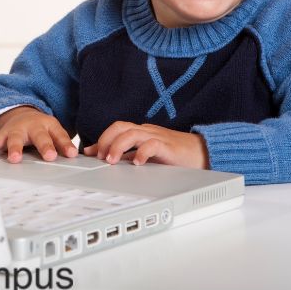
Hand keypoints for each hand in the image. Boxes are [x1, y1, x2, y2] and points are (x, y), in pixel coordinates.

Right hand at [0, 106, 77, 163]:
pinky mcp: (2, 135)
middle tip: (50, 156)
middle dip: (44, 146)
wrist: (21, 114)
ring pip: (15, 139)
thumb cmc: (40, 128)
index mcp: (48, 125)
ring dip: (15, 148)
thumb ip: (63, 144)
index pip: (59, 135)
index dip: (65, 145)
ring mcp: (16, 130)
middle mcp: (32, 127)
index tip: (71, 154)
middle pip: (39, 136)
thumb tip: (74, 157)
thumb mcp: (54, 131)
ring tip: (15, 159)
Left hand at [83, 121, 208, 168]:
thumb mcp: (146, 155)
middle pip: (120, 126)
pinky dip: (142, 152)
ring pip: (132, 132)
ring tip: (112, 161)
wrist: (202, 152)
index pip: (115, 130)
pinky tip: (137, 164)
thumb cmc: (174, 154)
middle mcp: (146, 131)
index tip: (88, 153)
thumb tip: (106, 158)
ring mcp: (157, 136)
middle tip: (100, 157)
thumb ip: (128, 155)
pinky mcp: (168, 146)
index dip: (100, 140)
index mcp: (140, 132)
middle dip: (106, 139)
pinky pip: (152, 144)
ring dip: (118, 146)